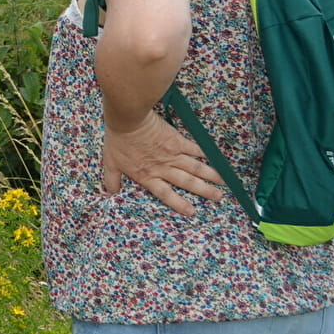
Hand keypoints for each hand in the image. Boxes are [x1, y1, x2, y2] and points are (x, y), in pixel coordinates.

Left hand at [102, 111, 224, 216]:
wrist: (128, 121)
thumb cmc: (118, 141)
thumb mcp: (110, 163)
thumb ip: (111, 179)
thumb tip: (110, 193)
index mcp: (147, 176)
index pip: (165, 194)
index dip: (179, 204)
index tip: (192, 212)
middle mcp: (163, 168)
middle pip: (187, 183)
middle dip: (204, 191)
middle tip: (219, 198)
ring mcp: (172, 155)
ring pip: (195, 168)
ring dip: (210, 176)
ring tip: (223, 183)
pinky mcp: (177, 141)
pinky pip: (194, 149)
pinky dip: (205, 154)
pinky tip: (214, 158)